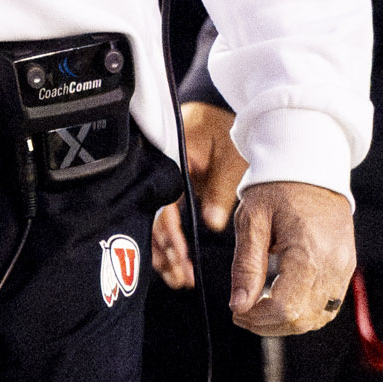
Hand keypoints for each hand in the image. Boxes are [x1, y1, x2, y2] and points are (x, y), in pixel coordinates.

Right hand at [152, 101, 250, 289]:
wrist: (219, 105)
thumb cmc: (224, 125)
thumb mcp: (230, 158)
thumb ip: (219, 191)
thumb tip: (211, 225)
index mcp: (169, 160)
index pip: (162, 203)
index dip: (169, 234)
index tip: (180, 256)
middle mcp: (159, 171)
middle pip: (152, 218)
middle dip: (165, 251)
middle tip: (179, 276)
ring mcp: (161, 179)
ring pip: (154, 221)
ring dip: (164, 251)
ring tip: (177, 276)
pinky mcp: (167, 184)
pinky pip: (161, 215)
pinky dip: (167, 239)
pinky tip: (174, 259)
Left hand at [227, 180, 355, 336]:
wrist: (310, 167)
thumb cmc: (277, 189)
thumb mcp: (252, 220)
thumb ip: (246, 266)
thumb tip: (239, 306)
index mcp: (308, 252)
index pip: (284, 308)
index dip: (257, 319)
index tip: (237, 313)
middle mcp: (333, 265)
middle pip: (301, 319)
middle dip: (268, 324)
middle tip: (243, 312)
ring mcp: (344, 268)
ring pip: (317, 318)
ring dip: (287, 323)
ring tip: (260, 308)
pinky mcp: (346, 267)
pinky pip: (328, 306)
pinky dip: (305, 312)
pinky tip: (282, 301)